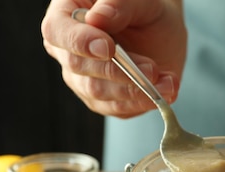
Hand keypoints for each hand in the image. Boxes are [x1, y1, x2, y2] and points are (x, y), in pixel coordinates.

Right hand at [41, 0, 186, 117]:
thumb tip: (98, 18)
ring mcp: (83, 79)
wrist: (162, 30)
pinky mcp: (104, 101)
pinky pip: (119, 108)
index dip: (79, 42)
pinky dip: (145, 102)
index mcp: (66, 16)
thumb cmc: (144, 8)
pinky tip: (167, 89)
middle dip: (117, 70)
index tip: (107, 47)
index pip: (57, 32)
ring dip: (135, 90)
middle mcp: (68, 51)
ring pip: (98, 92)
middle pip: (79, 67)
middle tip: (151, 68)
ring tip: (166, 81)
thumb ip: (120, 4)